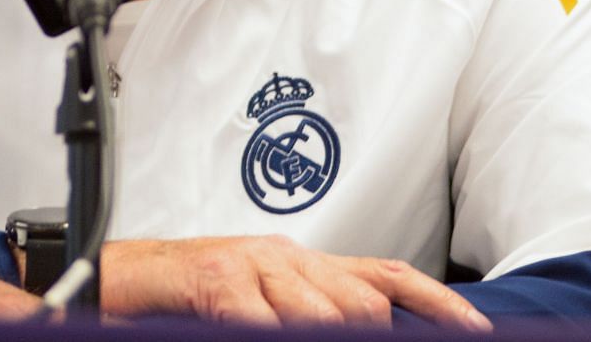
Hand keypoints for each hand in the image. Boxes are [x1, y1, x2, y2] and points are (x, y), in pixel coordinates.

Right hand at [100, 235, 491, 329]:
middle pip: (359, 303)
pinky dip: (273, 336)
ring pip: (320, 313)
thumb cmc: (185, 300)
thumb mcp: (260, 302)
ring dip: (321, 338)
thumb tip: (363, 328)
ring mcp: (251, 266)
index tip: (475, 328)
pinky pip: (262, 320)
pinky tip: (267, 337)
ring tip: (298, 340)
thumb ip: (306, 312)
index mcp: (299, 261)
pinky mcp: (218, 281)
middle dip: (370, 338)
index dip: (434, 302)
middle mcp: (283, 257)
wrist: (115, 281)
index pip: (383, 274)